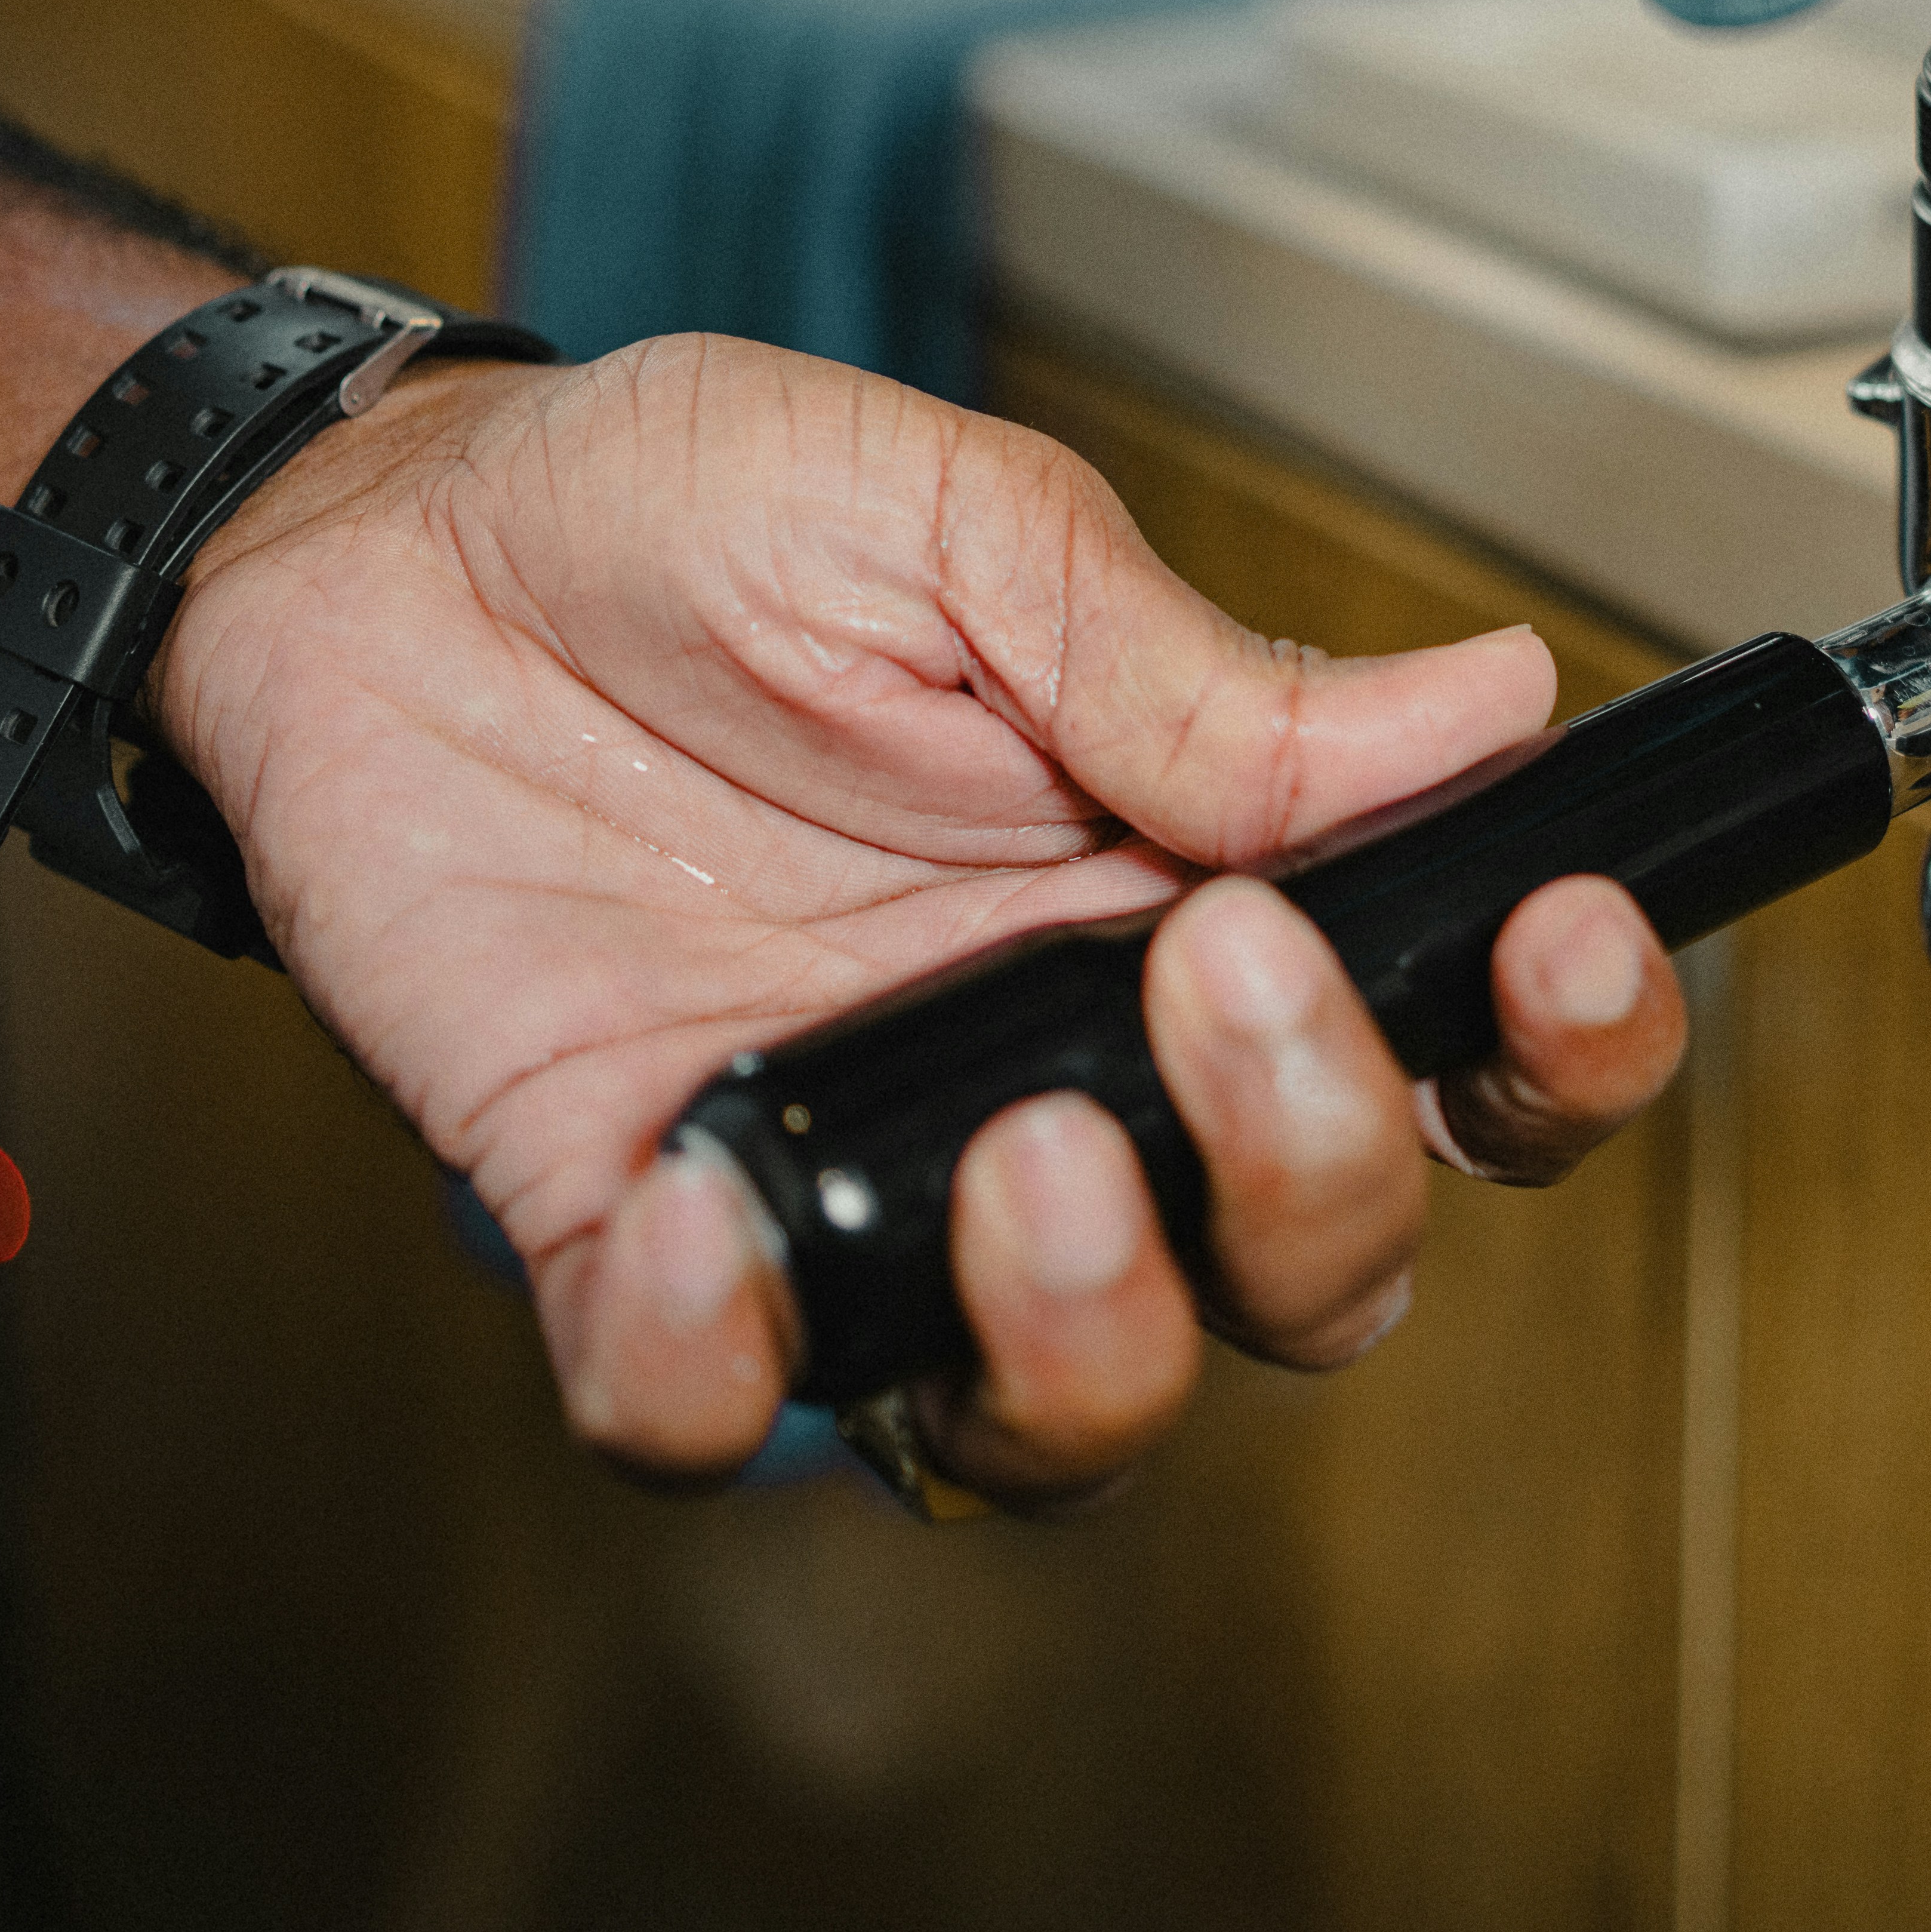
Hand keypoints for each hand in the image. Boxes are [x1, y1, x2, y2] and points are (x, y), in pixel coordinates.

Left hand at [145, 334, 1688, 1498]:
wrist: (370, 554)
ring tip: (1017, 1157)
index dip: (1555, 1047)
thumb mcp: (949, 516)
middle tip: (1214, 967)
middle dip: (1314, 1164)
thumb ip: (1187, 662)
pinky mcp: (643, 1237)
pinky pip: (719, 1410)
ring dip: (1097, 1336)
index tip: (1560, 940)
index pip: (1453, 1047)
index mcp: (1186, 893)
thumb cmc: (678, 514)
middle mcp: (1066, 1075)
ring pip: (1069, 1418)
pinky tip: (695, 1201)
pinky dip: (724, 1357)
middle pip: (1311, 1266)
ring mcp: (865, 1177)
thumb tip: (1486, 705)